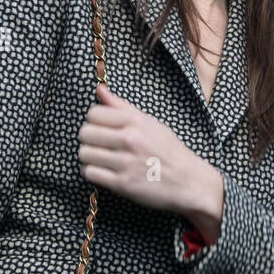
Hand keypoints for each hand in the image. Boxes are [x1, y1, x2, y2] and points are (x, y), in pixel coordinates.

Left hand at [77, 83, 215, 219]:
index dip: (93, 121)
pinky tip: (102, 171)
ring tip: (100, 159)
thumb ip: (122, 107)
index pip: (93, 113)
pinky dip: (92, 173)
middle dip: (88, 139)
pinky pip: (90, 173)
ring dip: (88, 157)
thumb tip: (99, 90)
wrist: (188, 182)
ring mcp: (125, 162)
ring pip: (84, 154)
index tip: (101, 128)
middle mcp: (129, 140)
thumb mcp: (150, 123)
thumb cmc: (169, 150)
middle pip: (85, 133)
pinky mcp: (122, 184)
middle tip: (99, 145)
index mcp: (135, 122)